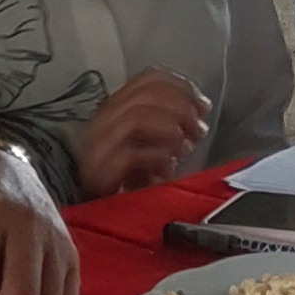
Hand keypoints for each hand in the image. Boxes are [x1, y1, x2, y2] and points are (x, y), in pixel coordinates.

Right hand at [72, 69, 212, 196]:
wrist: (92, 215)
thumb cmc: (125, 182)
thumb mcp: (147, 145)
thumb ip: (166, 124)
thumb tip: (199, 110)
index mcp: (115, 109)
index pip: (147, 79)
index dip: (181, 86)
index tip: (202, 105)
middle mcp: (102, 121)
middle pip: (145, 94)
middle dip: (180, 107)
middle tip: (198, 128)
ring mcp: (97, 146)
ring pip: (137, 117)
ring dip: (171, 129)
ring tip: (186, 147)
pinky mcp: (98, 172)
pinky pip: (131, 154)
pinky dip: (157, 156)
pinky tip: (169, 166)